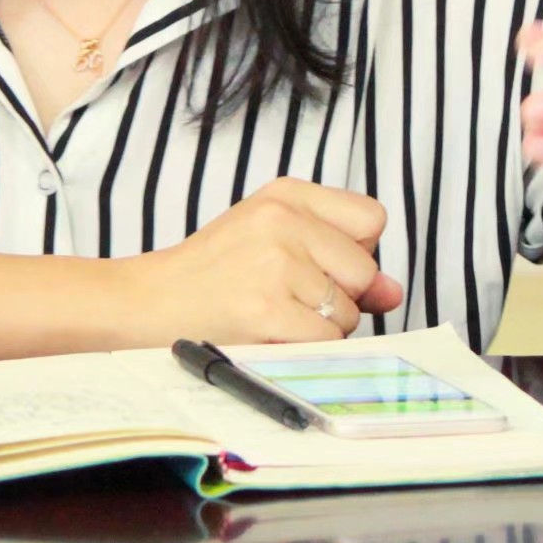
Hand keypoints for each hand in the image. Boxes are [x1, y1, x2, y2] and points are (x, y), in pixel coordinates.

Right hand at [126, 177, 405, 342]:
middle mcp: (282, 219)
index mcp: (285, 194)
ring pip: (347, 310)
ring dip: (320, 326)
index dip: (355, 251)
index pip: (371, 219)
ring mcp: (275, 264)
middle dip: (338, 295)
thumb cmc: (214, 274)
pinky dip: (305, 348)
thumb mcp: (273, 242)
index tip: (322, 263)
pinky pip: (327, 340)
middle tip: (287, 294)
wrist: (150, 303)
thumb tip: (392, 291)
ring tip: (272, 312)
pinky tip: (269, 333)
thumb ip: (338, 259)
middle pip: (364, 269)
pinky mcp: (268, 309)